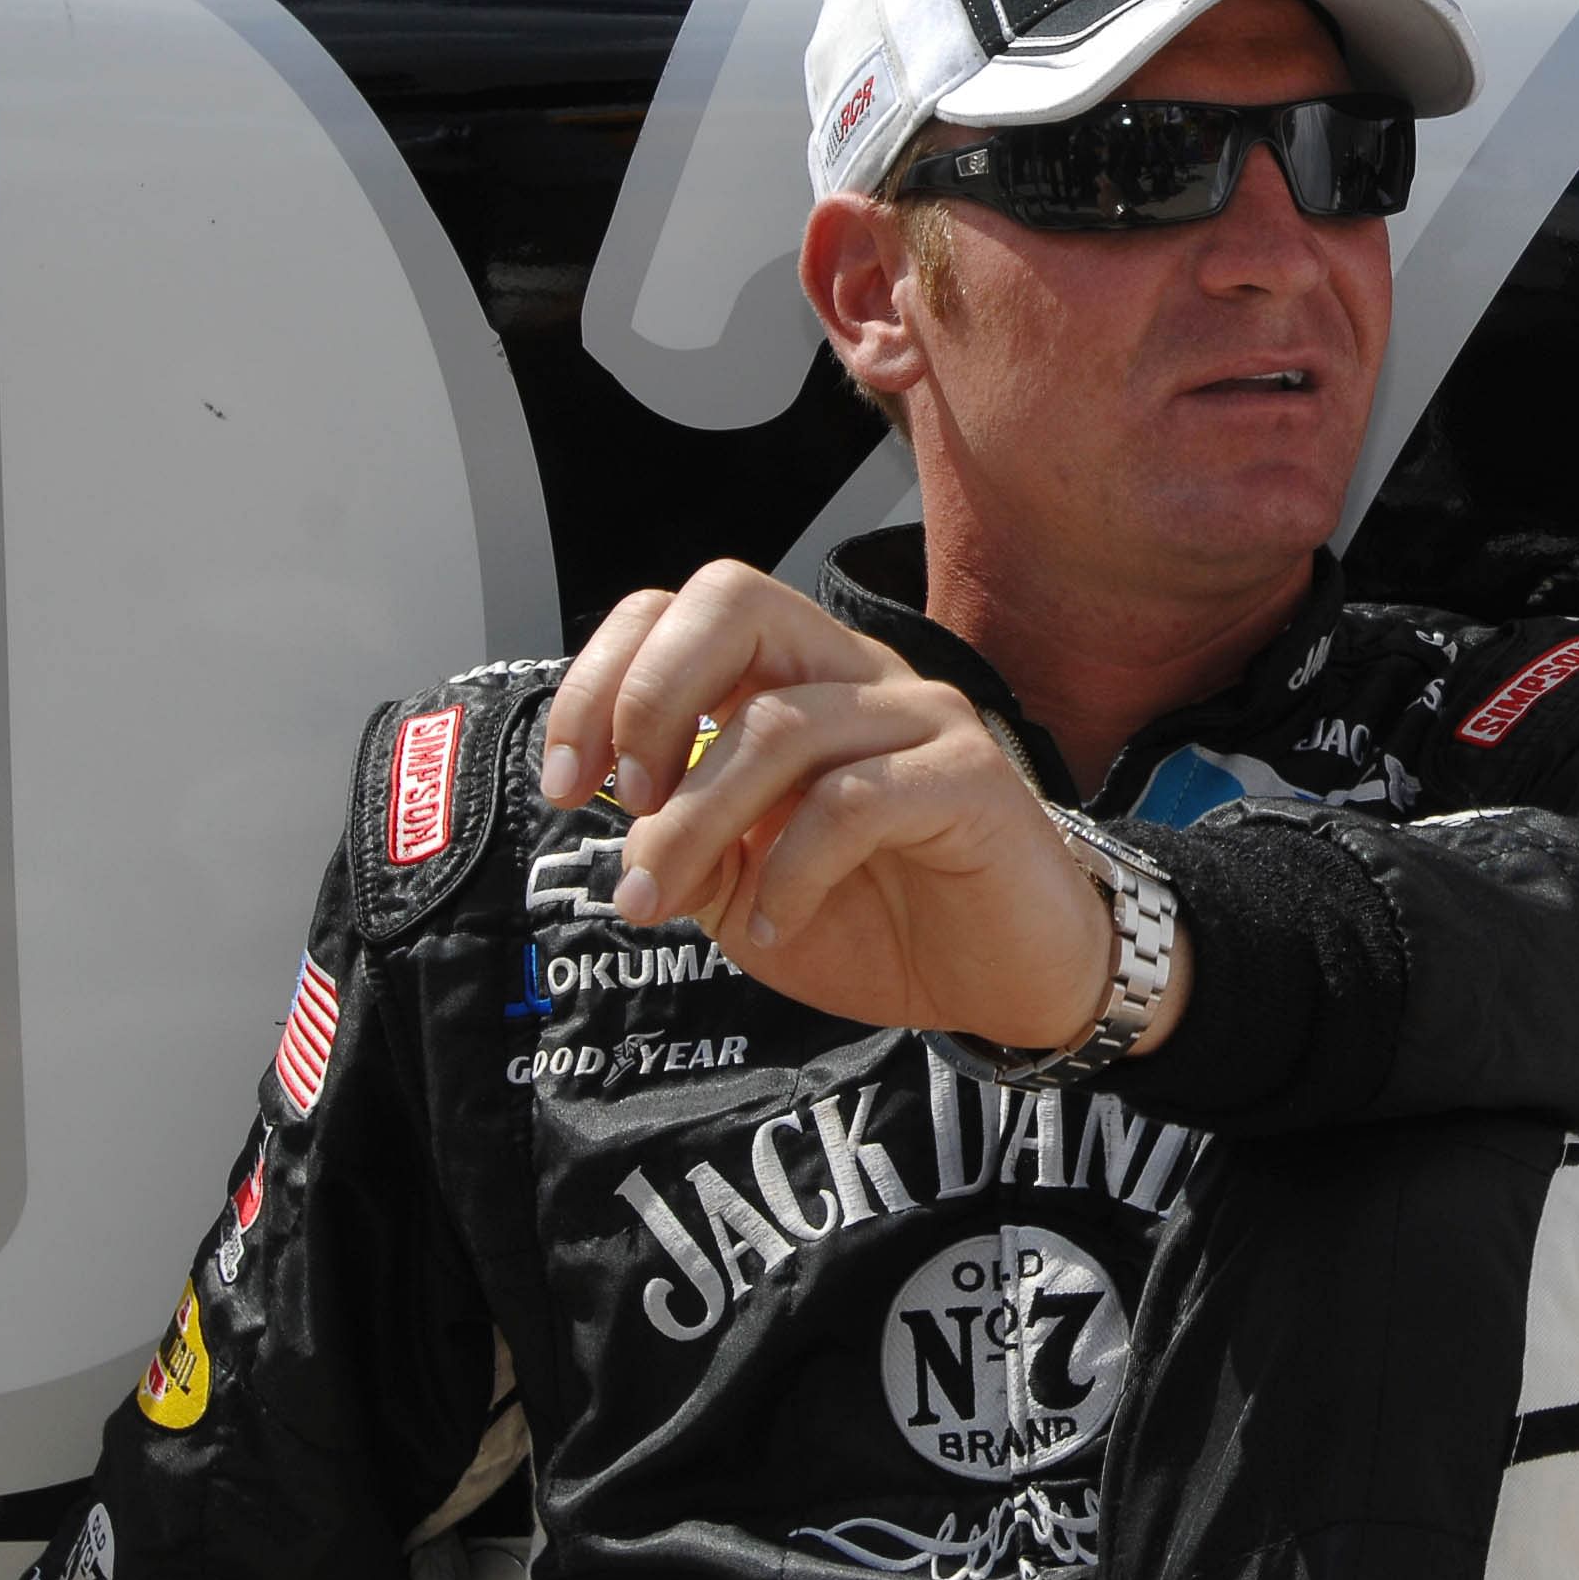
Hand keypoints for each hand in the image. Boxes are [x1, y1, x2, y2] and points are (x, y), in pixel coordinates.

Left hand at [540, 561, 1119, 1050]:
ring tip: (666, 902)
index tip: (568, 782)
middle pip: (733, 600)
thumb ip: (683, 851)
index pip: (683, 612)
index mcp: (796, 683)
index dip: (602, 680)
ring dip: (693, 825)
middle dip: (647, 695)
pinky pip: (851, 801)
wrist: (1010, 979)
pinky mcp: (969, 777)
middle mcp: (855, 676)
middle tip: (627, 799)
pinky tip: (778, 922)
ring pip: (777, 724)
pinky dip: (789, 871)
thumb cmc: (886, 917)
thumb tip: (626, 841)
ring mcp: (919, 718)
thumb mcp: (744, 892)